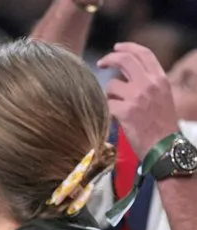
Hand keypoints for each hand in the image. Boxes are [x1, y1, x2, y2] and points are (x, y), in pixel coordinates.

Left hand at [98, 42, 179, 158]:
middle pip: (124, 60)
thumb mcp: (162, 97)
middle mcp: (149, 84)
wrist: (164, 147)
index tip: (117, 47)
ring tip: (118, 108)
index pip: (144, 54)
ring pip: (111, 85)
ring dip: (110, 96)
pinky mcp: (125, 111)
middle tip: (100, 63)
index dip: (128, 47)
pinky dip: (108, 111)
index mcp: (160, 79)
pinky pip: (107, 104)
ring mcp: (137, 97)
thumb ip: (147, 83)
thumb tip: (125, 73)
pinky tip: (115, 119)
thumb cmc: (161, 125)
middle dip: (109, 58)